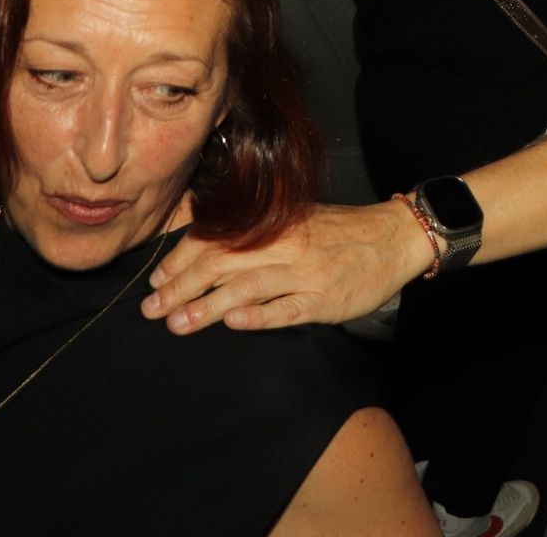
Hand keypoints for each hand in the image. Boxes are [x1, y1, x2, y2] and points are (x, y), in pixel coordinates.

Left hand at [142, 200, 426, 333]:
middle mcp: (284, 246)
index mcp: (273, 225)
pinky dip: (259, 316)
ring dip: (208, 307)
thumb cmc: (340, 232)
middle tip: (152, 311)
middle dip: (181, 288)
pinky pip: (287, 309)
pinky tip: (234, 323)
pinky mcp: (324, 299)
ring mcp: (304, 273)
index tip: (156, 282)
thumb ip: (255, 235)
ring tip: (177, 324)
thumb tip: (203, 251)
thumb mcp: (296, 222)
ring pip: (246, 288)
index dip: (180, 261)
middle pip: (221, 265)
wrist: (394, 237)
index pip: (215, 240)